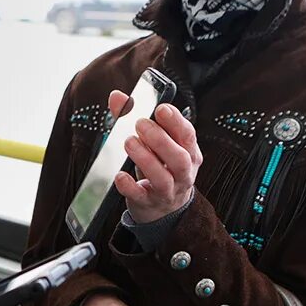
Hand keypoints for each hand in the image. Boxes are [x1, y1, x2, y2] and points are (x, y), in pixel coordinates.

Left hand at [108, 91, 202, 223]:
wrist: (162, 208)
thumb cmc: (158, 166)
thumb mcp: (152, 143)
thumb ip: (133, 117)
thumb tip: (117, 97)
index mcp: (188, 153)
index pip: (188, 135)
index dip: (176, 121)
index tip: (161, 108)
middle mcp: (182, 173)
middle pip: (179, 158)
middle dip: (160, 139)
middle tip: (140, 123)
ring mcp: (166, 190)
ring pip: (162, 178)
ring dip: (145, 159)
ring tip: (128, 142)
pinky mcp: (148, 203)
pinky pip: (140, 196)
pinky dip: (129, 186)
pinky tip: (120, 175)